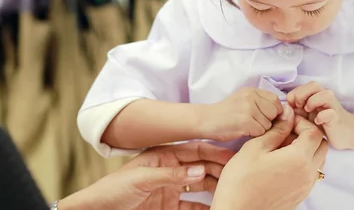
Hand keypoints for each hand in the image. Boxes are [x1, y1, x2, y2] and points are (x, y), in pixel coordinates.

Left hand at [58, 142, 233, 209]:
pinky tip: (218, 208)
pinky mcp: (168, 208)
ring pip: (200, 188)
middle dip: (221, 171)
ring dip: (216, 190)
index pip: (196, 150)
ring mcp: (170, 190)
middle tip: (240, 175)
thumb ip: (172, 174)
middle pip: (202, 169)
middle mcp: (171, 170)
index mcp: (164, 155)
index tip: (235, 157)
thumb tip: (202, 170)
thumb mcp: (142, 178)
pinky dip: (205, 209)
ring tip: (233, 191)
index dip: (216, 153)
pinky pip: (192, 208)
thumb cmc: (112, 190)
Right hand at [202, 88, 283, 141]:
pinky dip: (254, 135)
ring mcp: (249, 108)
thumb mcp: (243, 100)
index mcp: (252, 91)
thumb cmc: (225, 114)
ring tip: (247, 128)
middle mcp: (252, 97)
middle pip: (275, 112)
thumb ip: (260, 103)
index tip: (265, 118)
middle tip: (255, 124)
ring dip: (261, 130)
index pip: (276, 100)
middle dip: (269, 121)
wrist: (205, 120)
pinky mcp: (246, 122)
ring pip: (269, 124)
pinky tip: (244, 132)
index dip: (274, 111)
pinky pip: (261, 132)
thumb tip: (283, 113)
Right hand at [211, 105, 327, 209]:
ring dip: (306, 148)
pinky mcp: (299, 196)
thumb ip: (276, 129)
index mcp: (300, 159)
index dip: (301, 121)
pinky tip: (281, 162)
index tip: (286, 120)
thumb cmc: (241, 181)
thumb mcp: (255, 147)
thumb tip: (289, 114)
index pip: (315, 131)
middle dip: (307, 133)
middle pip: (321, 145)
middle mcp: (308, 174)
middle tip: (286, 131)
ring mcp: (305, 187)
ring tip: (282, 146)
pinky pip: (310, 174)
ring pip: (318, 160)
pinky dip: (303, 163)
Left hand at [287, 82, 353, 149]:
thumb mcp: (307, 115)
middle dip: (301, 94)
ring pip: (325, 94)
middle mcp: (325, 98)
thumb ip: (297, 109)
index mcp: (316, 95)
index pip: (303, 86)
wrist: (345, 133)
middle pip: (313, 85)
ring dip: (312, 101)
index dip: (294, 94)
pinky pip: (330, 113)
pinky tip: (317, 122)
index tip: (290, 107)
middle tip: (297, 107)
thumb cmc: (323, 124)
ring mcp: (332, 107)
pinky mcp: (337, 118)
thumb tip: (284, 107)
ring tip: (307, 111)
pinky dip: (322, 116)